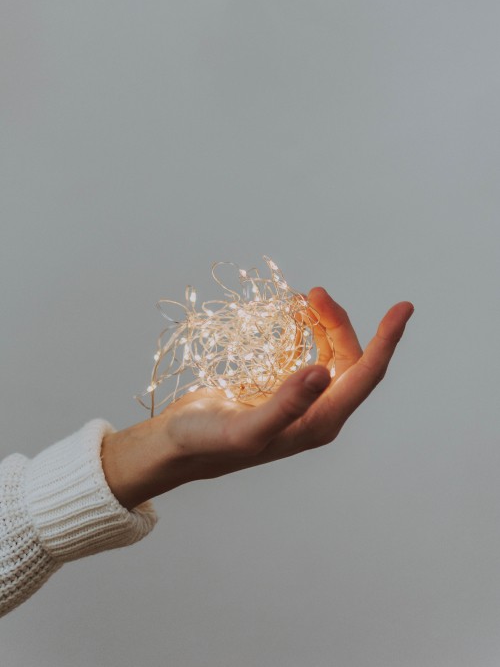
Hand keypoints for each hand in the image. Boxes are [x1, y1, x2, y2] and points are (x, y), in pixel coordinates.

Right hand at [102, 289, 413, 508]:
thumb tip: (323, 373)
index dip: (387, 340)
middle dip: (339, 322)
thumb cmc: (207, 443)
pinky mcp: (287, 392)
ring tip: (305, 299)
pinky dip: (311, 332)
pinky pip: (313, 355)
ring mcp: (304, 402)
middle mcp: (319, 413)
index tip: (403, 307)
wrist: (177, 447)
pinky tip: (298, 317)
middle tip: (312, 292)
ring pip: (333, 355)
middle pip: (350, 359)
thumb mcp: (245, 429)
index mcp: (319, 423)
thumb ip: (286, 404)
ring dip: (326, 325)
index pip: (366, 375)